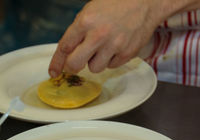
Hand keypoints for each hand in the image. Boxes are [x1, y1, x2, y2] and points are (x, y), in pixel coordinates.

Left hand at [48, 0, 164, 76]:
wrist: (146, 1)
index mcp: (85, 21)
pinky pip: (111, 66)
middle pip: (75, 64)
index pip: (64, 47)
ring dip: (95, 61)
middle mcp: (98, 35)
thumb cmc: (116, 3)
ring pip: (94, 68)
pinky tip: (116, 46)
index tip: (53, 72)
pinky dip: (111, 60)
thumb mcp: (91, 11)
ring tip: (103, 47)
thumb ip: (78, 32)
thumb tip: (67, 54)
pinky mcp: (127, 53)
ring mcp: (114, 45)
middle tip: (76, 64)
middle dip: (72, 67)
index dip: (57, 62)